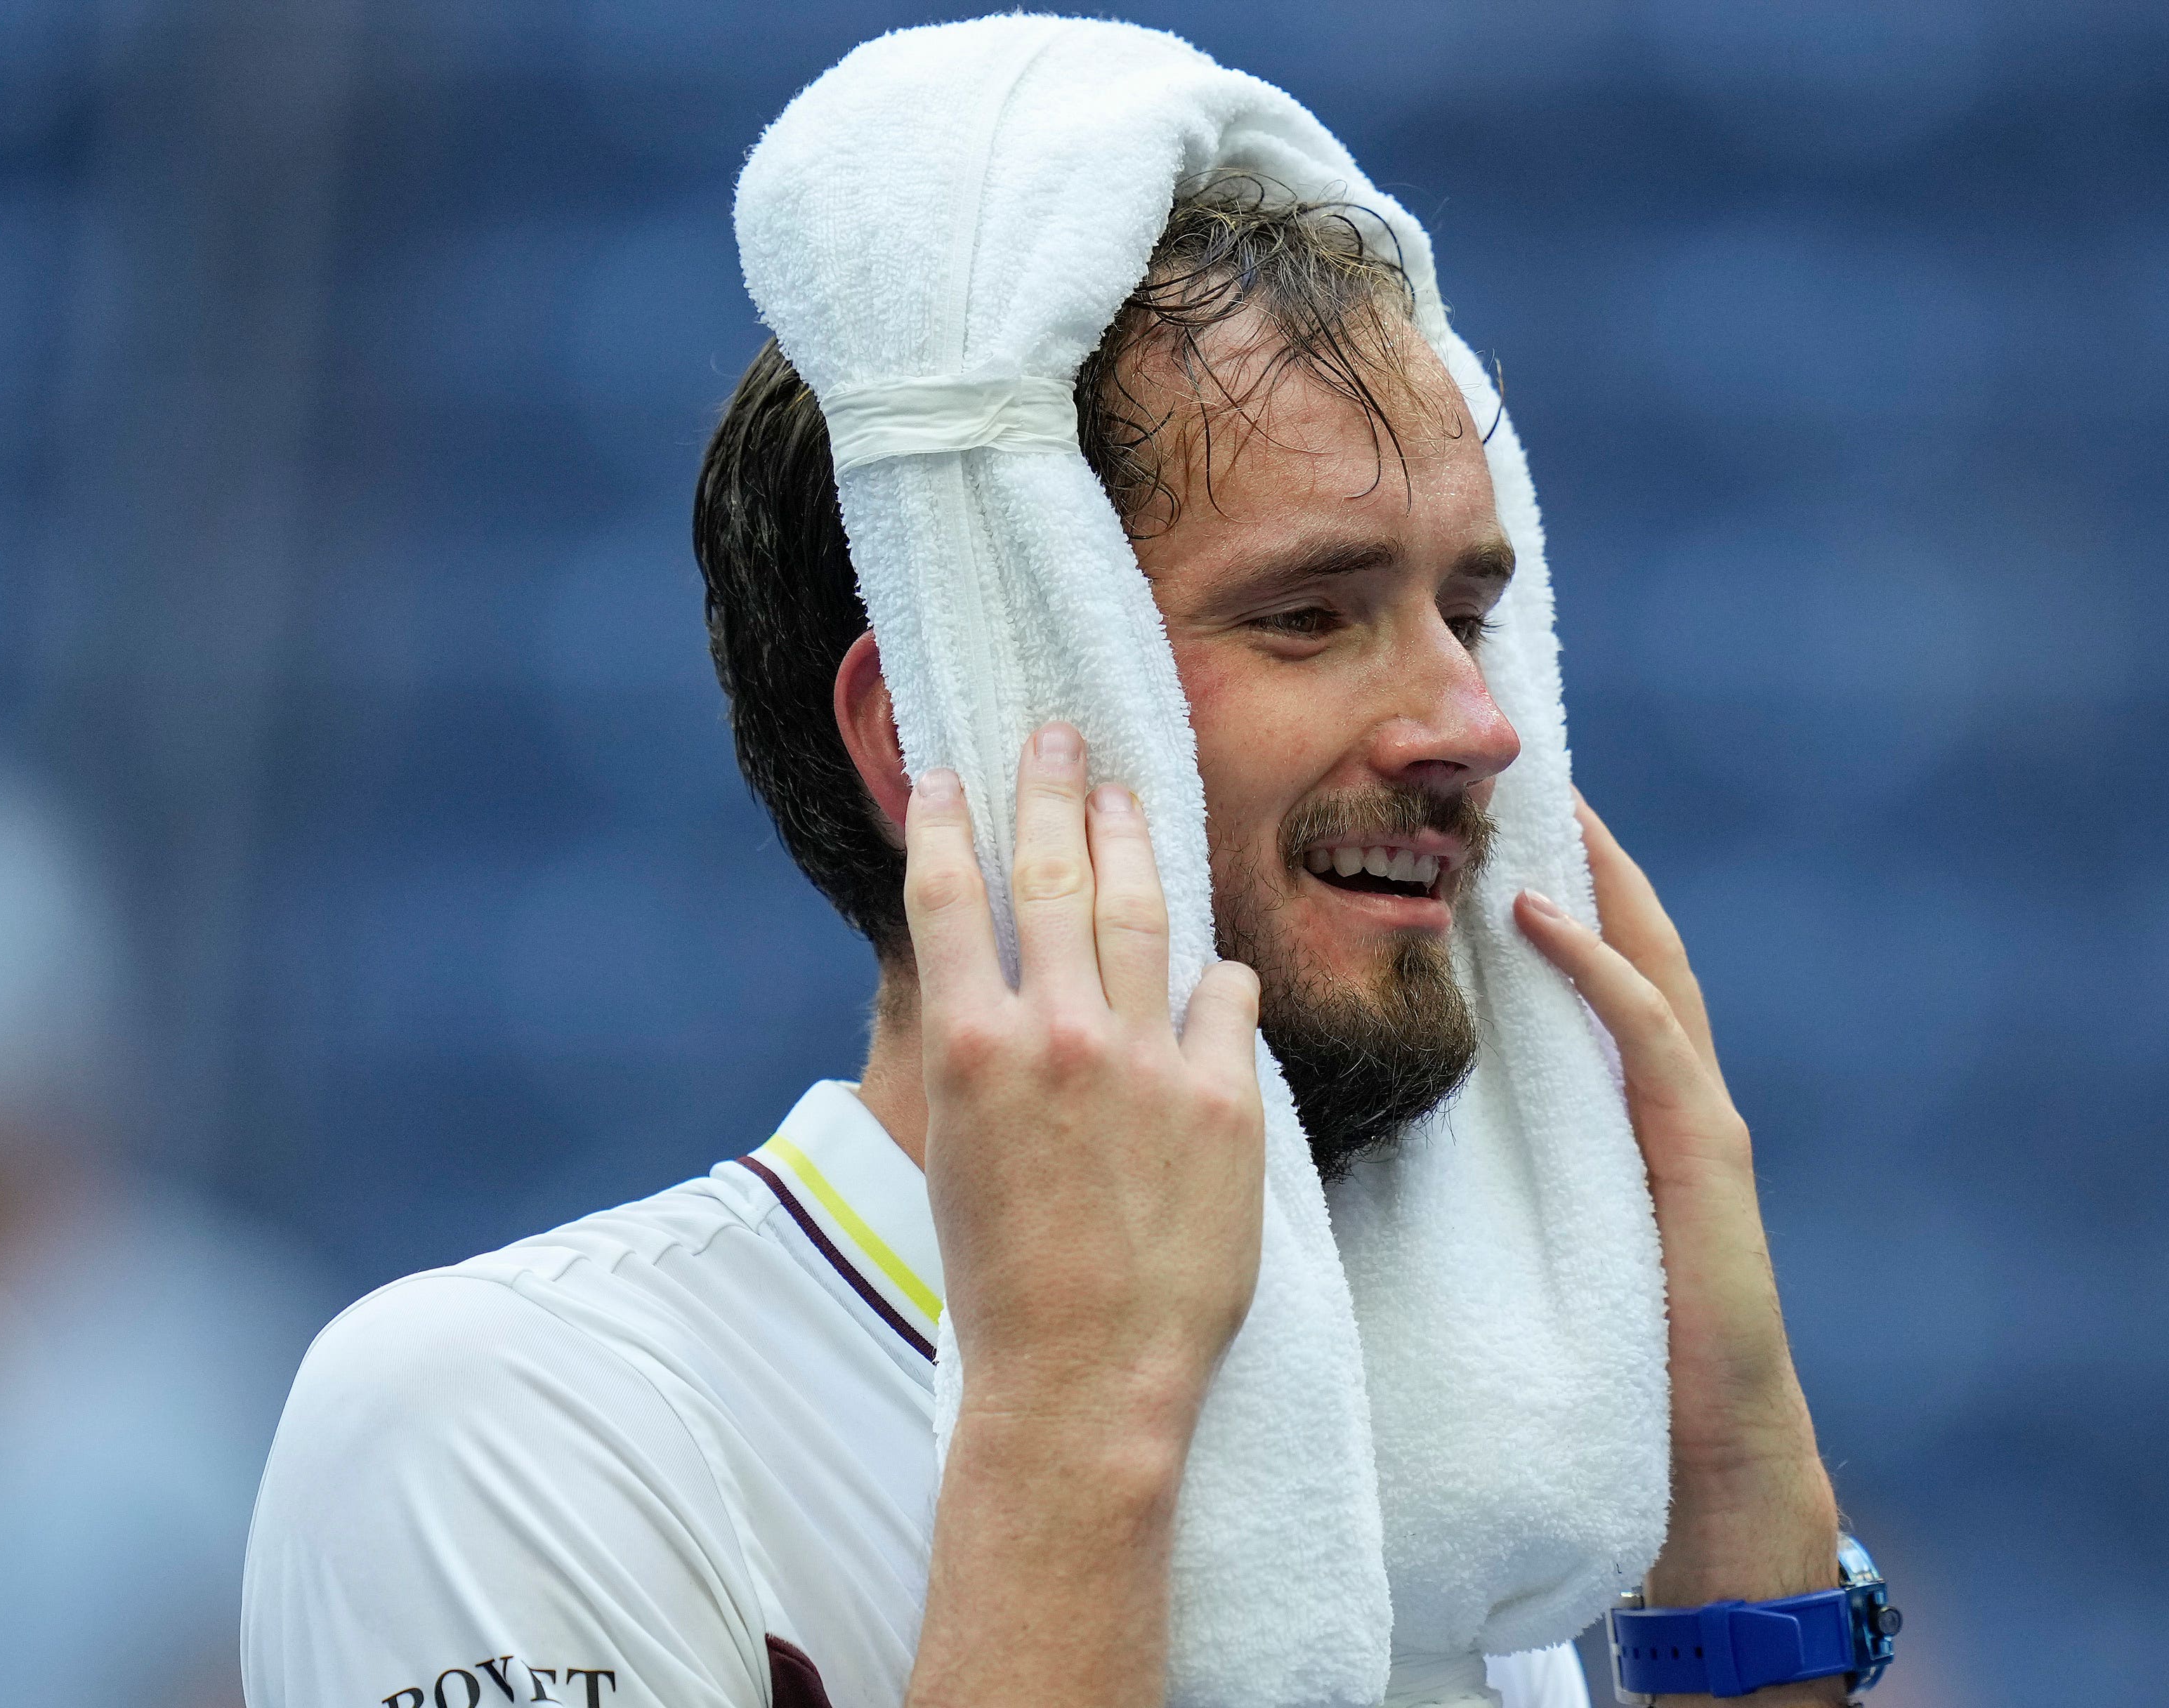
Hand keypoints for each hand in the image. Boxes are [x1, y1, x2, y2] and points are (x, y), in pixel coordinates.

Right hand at [904, 720, 1265, 1441]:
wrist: (1085, 1379)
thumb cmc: (1003, 1282)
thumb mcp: (957, 1152)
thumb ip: (978, 1056)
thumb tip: (986, 984)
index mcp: (971, 1047)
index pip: (948, 897)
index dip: (943, 822)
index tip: (945, 773)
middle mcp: (1057, 1036)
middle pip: (1053, 875)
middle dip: (1051, 791)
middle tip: (1056, 735)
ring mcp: (1147, 1063)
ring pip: (1141, 914)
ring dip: (1132, 840)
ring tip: (1128, 793)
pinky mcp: (1225, 1101)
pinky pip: (1225, 999)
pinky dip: (1213, 980)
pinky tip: (1213, 965)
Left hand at [1515, 789, 1840, 1641]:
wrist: (1705, 1472)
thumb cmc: (1614, 1369)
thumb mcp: (1539, 1244)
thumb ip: (1492, 1173)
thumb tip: (1385, 1128)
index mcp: (1628, 1113)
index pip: (1591, 970)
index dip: (1550, 883)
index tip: (1484, 809)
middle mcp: (1673, 1095)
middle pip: (1628, 938)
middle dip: (1580, 849)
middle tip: (1516, 759)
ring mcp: (1699, 1121)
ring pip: (1646, 964)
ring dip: (1593, 876)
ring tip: (1533, 795)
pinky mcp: (1705, 1160)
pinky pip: (1649, 1039)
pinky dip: (1601, 968)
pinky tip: (1545, 914)